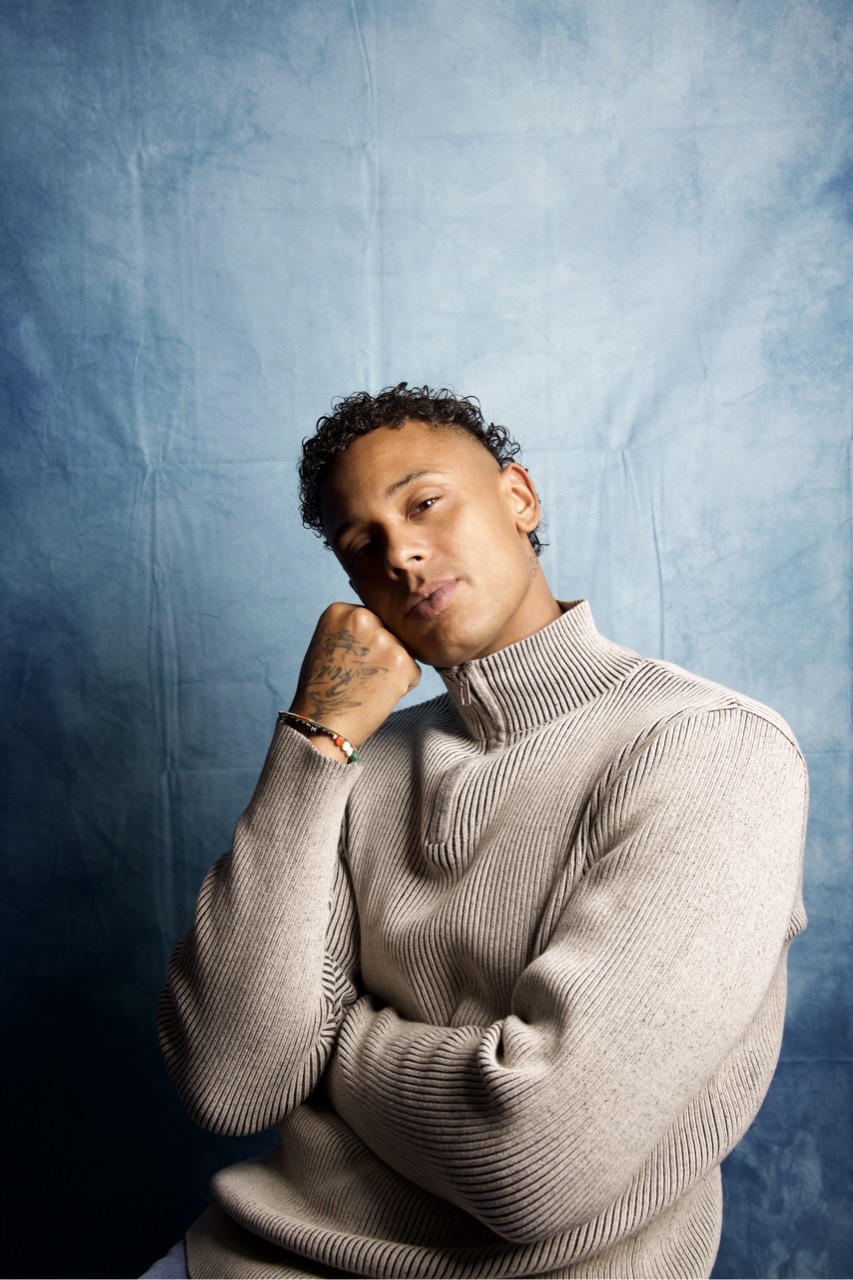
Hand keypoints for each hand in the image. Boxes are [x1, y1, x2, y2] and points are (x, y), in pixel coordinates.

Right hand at [289, 603, 420, 756]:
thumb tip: (383, 624)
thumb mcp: (327, 643)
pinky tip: (378, 693)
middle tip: (358, 675)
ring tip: (367, 685)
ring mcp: (385, 639)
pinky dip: (401, 684)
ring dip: (391, 669)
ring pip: (401, 650)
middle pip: (388, 632)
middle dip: (380, 653)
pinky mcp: (403, 662)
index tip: (345, 660)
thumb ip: (351, 629)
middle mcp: (364, 617)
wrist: (323, 723)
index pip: (370, 620)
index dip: (362, 644)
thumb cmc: (323, 688)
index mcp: (341, 610)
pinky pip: (412, 670)